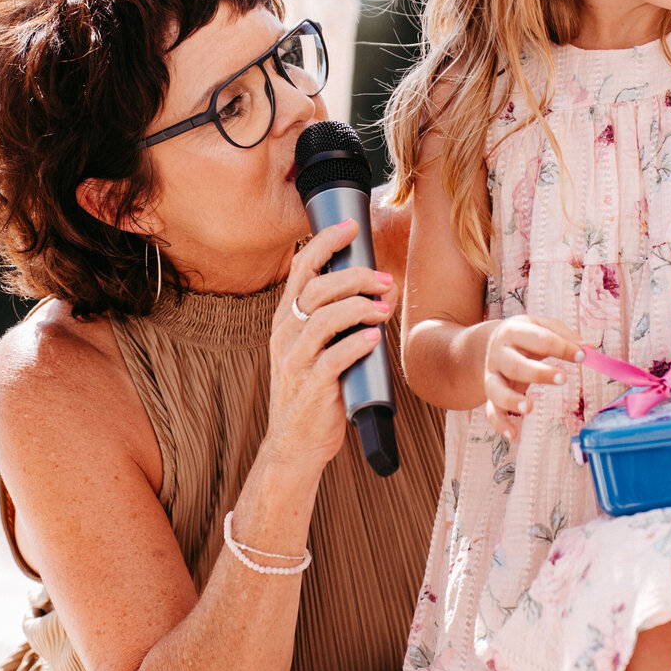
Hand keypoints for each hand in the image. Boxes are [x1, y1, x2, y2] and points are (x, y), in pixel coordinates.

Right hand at [264, 219, 396, 471]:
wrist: (295, 443)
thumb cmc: (313, 391)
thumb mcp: (314, 348)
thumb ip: (334, 319)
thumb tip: (376, 288)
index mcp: (286, 319)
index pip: (301, 268)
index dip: (325, 242)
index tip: (351, 227)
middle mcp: (285, 335)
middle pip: (317, 288)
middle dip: (355, 276)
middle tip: (385, 279)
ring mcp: (295, 361)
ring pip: (324, 319)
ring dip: (359, 307)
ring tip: (384, 307)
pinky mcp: (310, 386)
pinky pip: (333, 358)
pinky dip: (356, 344)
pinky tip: (373, 338)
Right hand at [483, 314, 580, 440]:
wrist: (490, 343)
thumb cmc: (526, 336)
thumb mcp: (542, 326)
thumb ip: (564, 336)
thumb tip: (590, 347)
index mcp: (514, 332)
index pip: (539, 338)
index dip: (562, 347)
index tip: (582, 356)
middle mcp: (499, 354)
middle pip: (515, 365)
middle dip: (538, 373)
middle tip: (563, 378)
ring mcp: (492, 376)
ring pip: (496, 389)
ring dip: (511, 400)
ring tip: (529, 408)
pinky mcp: (490, 395)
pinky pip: (491, 411)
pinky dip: (500, 424)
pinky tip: (514, 435)